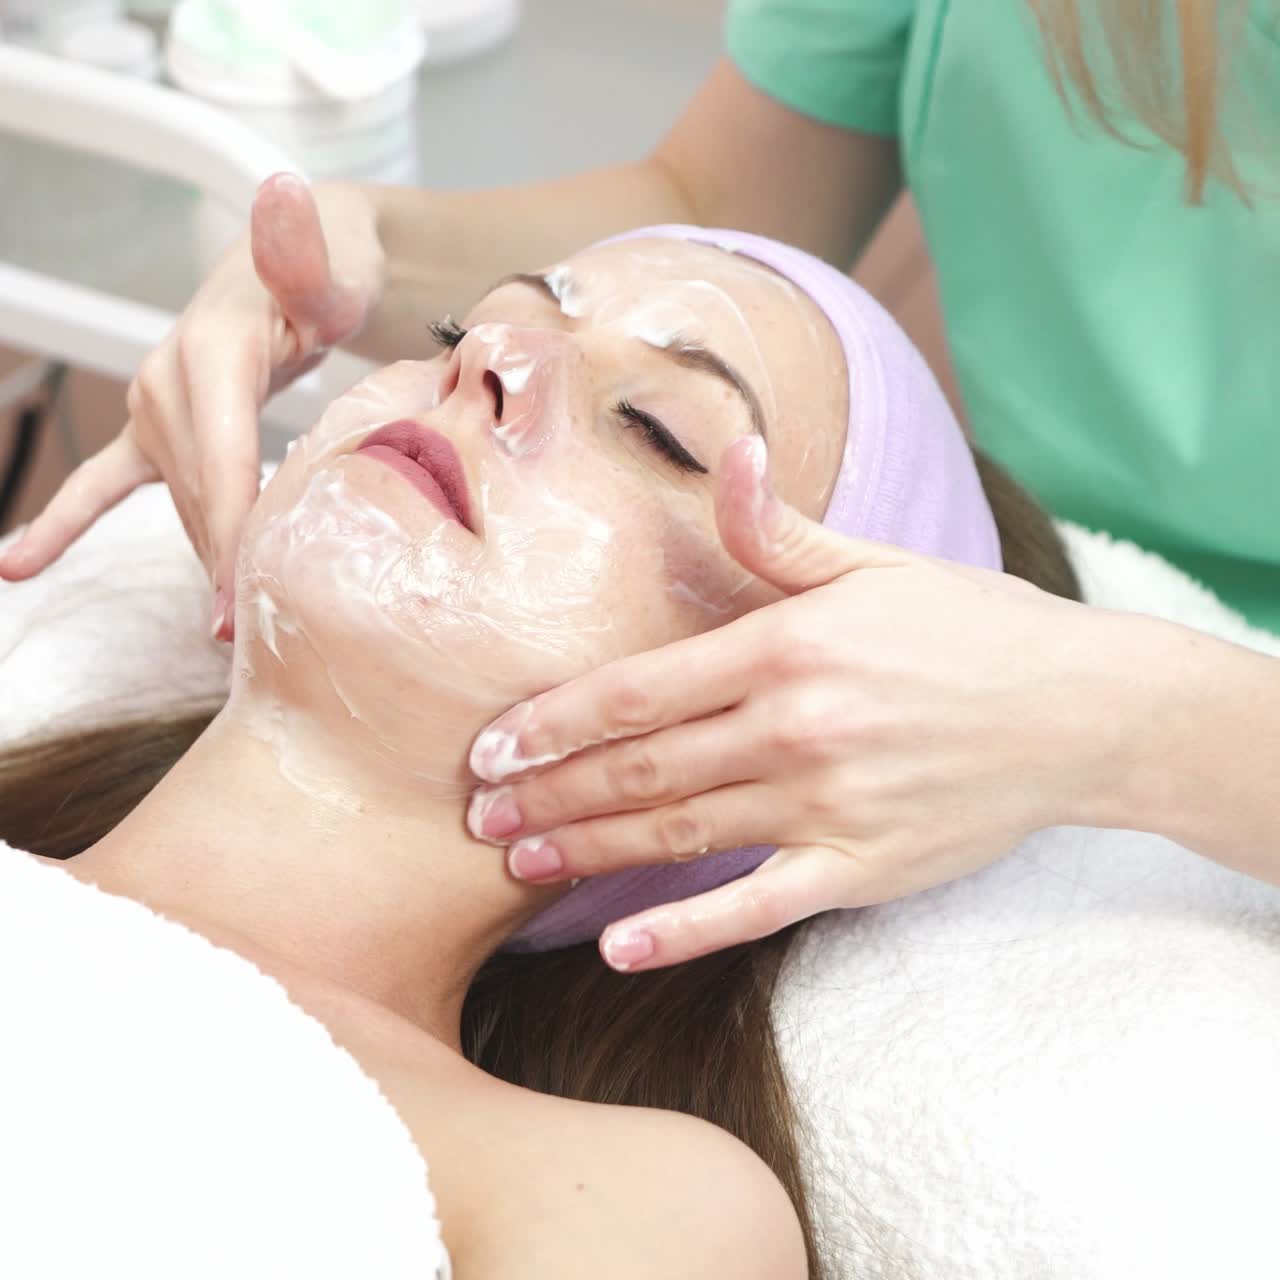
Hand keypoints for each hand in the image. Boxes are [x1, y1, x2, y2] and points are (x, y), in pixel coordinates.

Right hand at [0, 174, 383, 637]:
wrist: (303, 268)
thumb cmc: (329, 277)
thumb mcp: (329, 269)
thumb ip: (304, 254)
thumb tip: (281, 195)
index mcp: (210, 354)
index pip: (224, 461)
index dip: (237, 532)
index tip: (246, 596)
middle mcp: (168, 382)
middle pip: (201, 495)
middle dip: (226, 565)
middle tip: (251, 634)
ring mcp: (153, 408)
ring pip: (181, 503)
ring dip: (204, 560)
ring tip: (228, 628)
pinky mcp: (151, 427)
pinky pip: (101, 482)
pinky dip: (62, 522)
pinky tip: (15, 565)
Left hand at [467, 436, 1116, 970]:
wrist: (1085, 712)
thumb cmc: (974, 628)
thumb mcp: (878, 563)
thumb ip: (782, 530)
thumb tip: (731, 452)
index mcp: (787, 646)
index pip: (640, 690)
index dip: (556, 722)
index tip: (494, 747)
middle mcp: (796, 728)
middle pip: (644, 769)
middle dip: (552, 793)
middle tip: (479, 816)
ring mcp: (829, 805)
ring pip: (681, 836)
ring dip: (591, 851)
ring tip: (520, 864)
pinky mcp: (863, 868)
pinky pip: (756, 908)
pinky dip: (685, 931)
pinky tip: (617, 947)